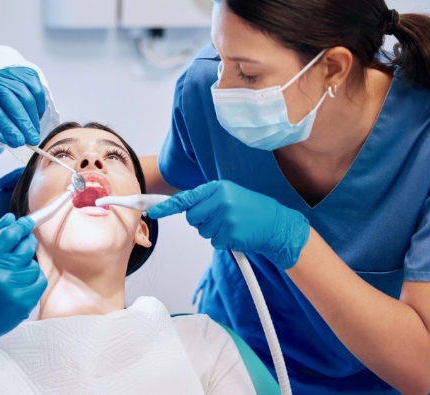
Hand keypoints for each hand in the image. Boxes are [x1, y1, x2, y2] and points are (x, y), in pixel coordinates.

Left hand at [0, 67, 45, 146]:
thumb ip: (1, 132)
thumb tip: (16, 142)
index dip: (8, 128)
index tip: (19, 141)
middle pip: (14, 104)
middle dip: (25, 125)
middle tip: (32, 140)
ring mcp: (12, 73)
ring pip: (28, 99)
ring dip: (33, 119)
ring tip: (34, 132)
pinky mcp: (27, 72)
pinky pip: (37, 92)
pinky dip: (39, 108)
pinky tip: (35, 117)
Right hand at [0, 214, 46, 347]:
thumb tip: (10, 219)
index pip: (11, 234)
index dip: (21, 225)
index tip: (26, 222)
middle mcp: (3, 274)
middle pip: (26, 247)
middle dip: (26, 242)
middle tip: (22, 244)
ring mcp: (16, 289)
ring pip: (34, 264)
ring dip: (27, 264)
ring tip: (14, 270)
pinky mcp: (25, 302)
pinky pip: (39, 281)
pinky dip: (34, 278)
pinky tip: (22, 281)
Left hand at [147, 180, 309, 269]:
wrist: (277, 224)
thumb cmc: (251, 210)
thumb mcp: (230, 195)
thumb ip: (208, 199)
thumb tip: (184, 208)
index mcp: (218, 188)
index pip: (186, 198)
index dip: (166, 206)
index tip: (152, 212)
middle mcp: (220, 200)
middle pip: (192, 217)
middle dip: (202, 221)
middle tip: (222, 219)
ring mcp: (225, 217)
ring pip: (202, 231)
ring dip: (214, 232)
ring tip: (233, 225)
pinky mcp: (230, 233)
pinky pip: (215, 242)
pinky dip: (224, 241)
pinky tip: (238, 234)